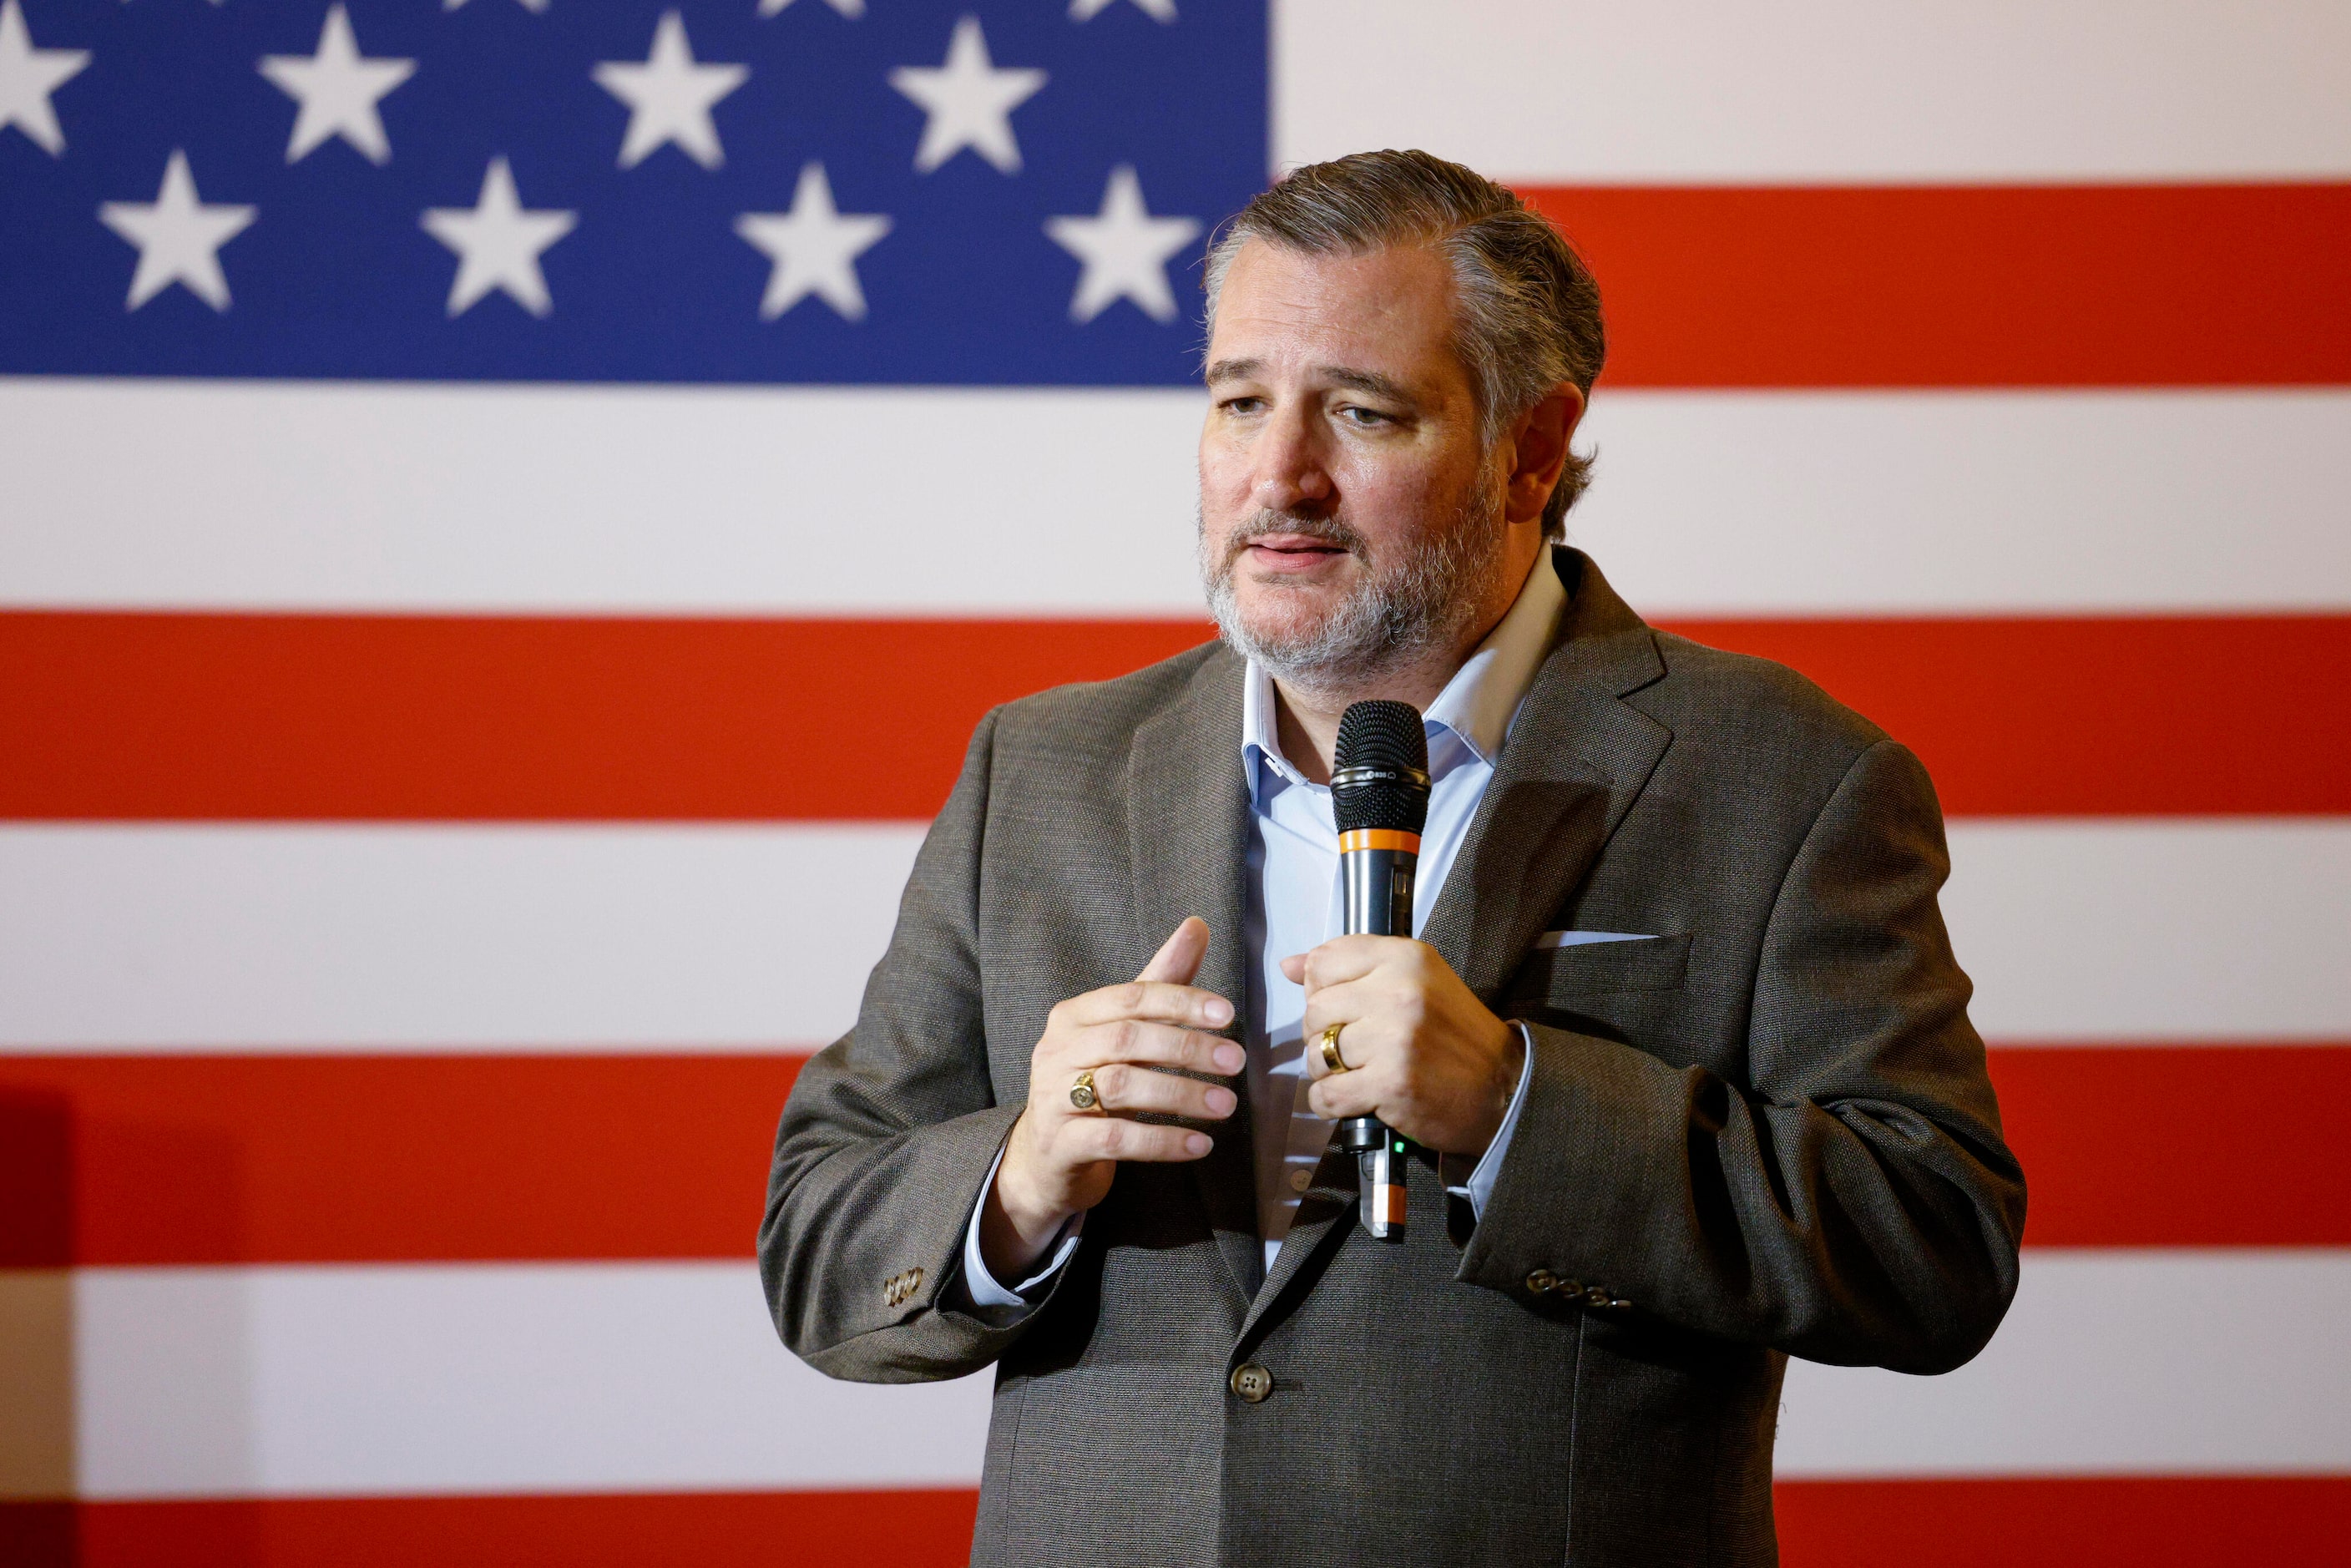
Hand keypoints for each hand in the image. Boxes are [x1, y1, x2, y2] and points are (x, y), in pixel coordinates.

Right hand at [980, 918, 1241, 1280]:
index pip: (1130, 998)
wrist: (1047, 1157)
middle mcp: (1056, 1051)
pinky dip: (1162, 1142)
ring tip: (1225, 1105)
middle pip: (1126, 1039)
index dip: (1180, 1001)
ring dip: (1180, 1094)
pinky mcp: (1060, 1145)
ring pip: (1120, 1086)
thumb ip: (1160, 983)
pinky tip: (1200, 1145)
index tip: (1228, 1014)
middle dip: (1186, 1047)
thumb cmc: (1092, 1082)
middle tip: (1235, 1061)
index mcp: (1073, 1016)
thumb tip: (1197, 925)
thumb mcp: (1123, 1032)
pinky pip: (1114, 1139)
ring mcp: (1053, 1098)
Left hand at [1286, 936, 1523, 1156]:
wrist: (1503, 1088)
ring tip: (1358, 1073)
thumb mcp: (1415, 982)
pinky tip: (1354, 1098)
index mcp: (1404, 958)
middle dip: (1323, 1034)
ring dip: (1328, 1071)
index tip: (1344, 1008)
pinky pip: (1325, 1095)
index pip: (1323, 961)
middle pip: (1315, 1010)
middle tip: (1353, 1048)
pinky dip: (1330, 1102)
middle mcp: (1398, 992)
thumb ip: (1352, 969)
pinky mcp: (1389, 1084)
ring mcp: (1393, 1040)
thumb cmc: (1455, 1035)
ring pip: (1316, 1054)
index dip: (1322, 989)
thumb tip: (1290, 965)